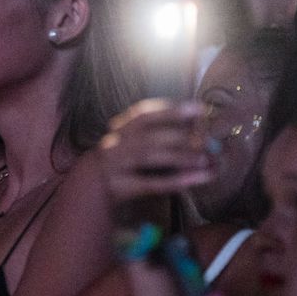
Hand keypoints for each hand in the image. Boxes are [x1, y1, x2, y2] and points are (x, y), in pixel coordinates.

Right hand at [98, 100, 212, 202]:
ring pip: (149, 157)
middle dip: (180, 136)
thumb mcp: (133, 142)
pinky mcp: (120, 187)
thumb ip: (159, 133)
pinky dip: (178, 180)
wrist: (88, 187)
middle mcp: (115, 144)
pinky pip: (152, 184)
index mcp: (120, 129)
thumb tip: (197, 124)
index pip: (144, 114)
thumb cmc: (121, 160)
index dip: (171, 110)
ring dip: (180, 156)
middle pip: (149, 137)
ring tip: (206, 159)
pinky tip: (200, 178)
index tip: (199, 108)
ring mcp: (115, 166)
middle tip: (207, 139)